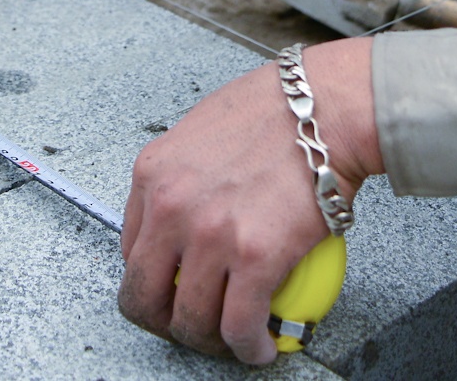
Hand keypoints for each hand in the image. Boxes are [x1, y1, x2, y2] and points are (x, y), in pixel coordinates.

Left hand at [119, 37, 379, 364]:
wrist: (326, 106)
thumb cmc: (276, 109)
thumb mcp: (200, 131)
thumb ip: (183, 176)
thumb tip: (186, 212)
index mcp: (153, 175)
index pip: (130, 250)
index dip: (153, 279)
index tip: (174, 287)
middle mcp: (171, 209)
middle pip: (143, 296)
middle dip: (163, 322)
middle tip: (192, 324)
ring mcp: (210, 237)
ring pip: (188, 322)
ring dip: (209, 342)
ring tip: (231, 339)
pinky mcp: (255, 259)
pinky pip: (239, 326)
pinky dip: (248, 348)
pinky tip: (260, 347)